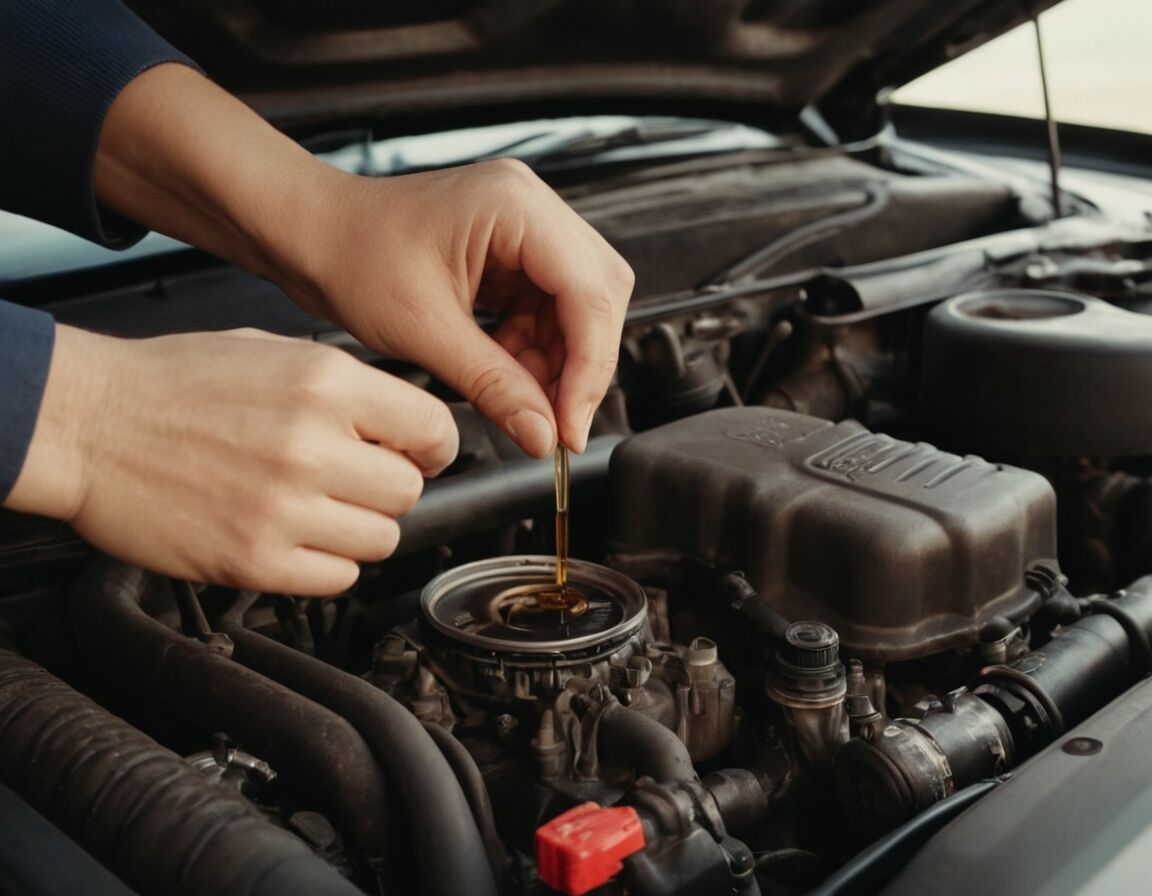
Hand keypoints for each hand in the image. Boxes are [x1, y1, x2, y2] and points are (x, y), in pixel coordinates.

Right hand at [5, 326, 456, 594]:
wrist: (86, 422)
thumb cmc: (172, 383)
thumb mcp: (274, 351)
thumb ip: (347, 389)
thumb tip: (404, 425)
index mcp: (326, 383)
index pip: (435, 431)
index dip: (431, 447)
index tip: (417, 455)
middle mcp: (312, 446)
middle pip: (410, 492)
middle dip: (388, 488)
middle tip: (354, 480)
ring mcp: (284, 509)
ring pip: (382, 541)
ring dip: (359, 528)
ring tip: (317, 507)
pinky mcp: (254, 561)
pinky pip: (338, 578)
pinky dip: (327, 564)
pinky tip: (295, 536)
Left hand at [94, 65, 632, 457]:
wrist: (308, 234)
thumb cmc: (348, 254)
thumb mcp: (426, 332)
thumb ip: (495, 386)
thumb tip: (542, 435)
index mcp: (515, 207)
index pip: (590, 293)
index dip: (589, 368)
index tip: (571, 425)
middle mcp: (530, 207)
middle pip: (597, 295)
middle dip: (581, 365)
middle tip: (557, 422)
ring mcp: (523, 226)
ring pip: (578, 305)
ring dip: (559, 361)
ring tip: (524, 401)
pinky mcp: (510, 251)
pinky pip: (548, 307)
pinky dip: (537, 349)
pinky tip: (510, 375)